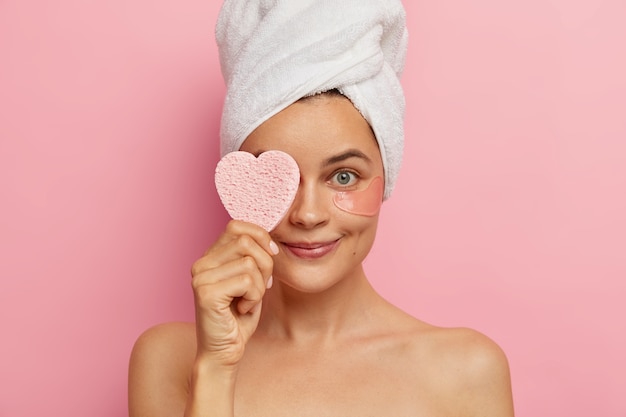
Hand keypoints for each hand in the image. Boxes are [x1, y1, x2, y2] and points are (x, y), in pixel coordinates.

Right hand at [190, 220, 276, 367]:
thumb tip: (270, 238)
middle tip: (259, 288)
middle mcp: (201, 263)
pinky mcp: (206, 292)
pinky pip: (246, 281)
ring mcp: (200, 277)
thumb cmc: (238, 318)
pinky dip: (254, 297)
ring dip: (258, 286)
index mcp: (210, 256)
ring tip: (247, 301)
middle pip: (247, 242)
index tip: (271, 255)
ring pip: (249, 262)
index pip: (237, 225)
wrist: (223, 352)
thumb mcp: (251, 280)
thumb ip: (254, 256)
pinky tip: (241, 310)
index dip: (260, 236)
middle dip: (265, 265)